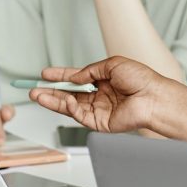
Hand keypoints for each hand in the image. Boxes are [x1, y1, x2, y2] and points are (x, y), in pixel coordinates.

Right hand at [28, 56, 161, 132]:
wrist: (153, 97)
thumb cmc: (141, 79)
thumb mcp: (112, 64)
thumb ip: (90, 71)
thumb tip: (74, 77)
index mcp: (104, 80)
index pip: (77, 78)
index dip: (60, 76)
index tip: (45, 74)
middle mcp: (99, 95)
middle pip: (69, 94)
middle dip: (51, 91)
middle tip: (34, 88)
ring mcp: (98, 109)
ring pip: (70, 106)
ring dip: (53, 100)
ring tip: (37, 95)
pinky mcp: (99, 122)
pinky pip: (79, 115)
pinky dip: (69, 107)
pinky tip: (62, 100)